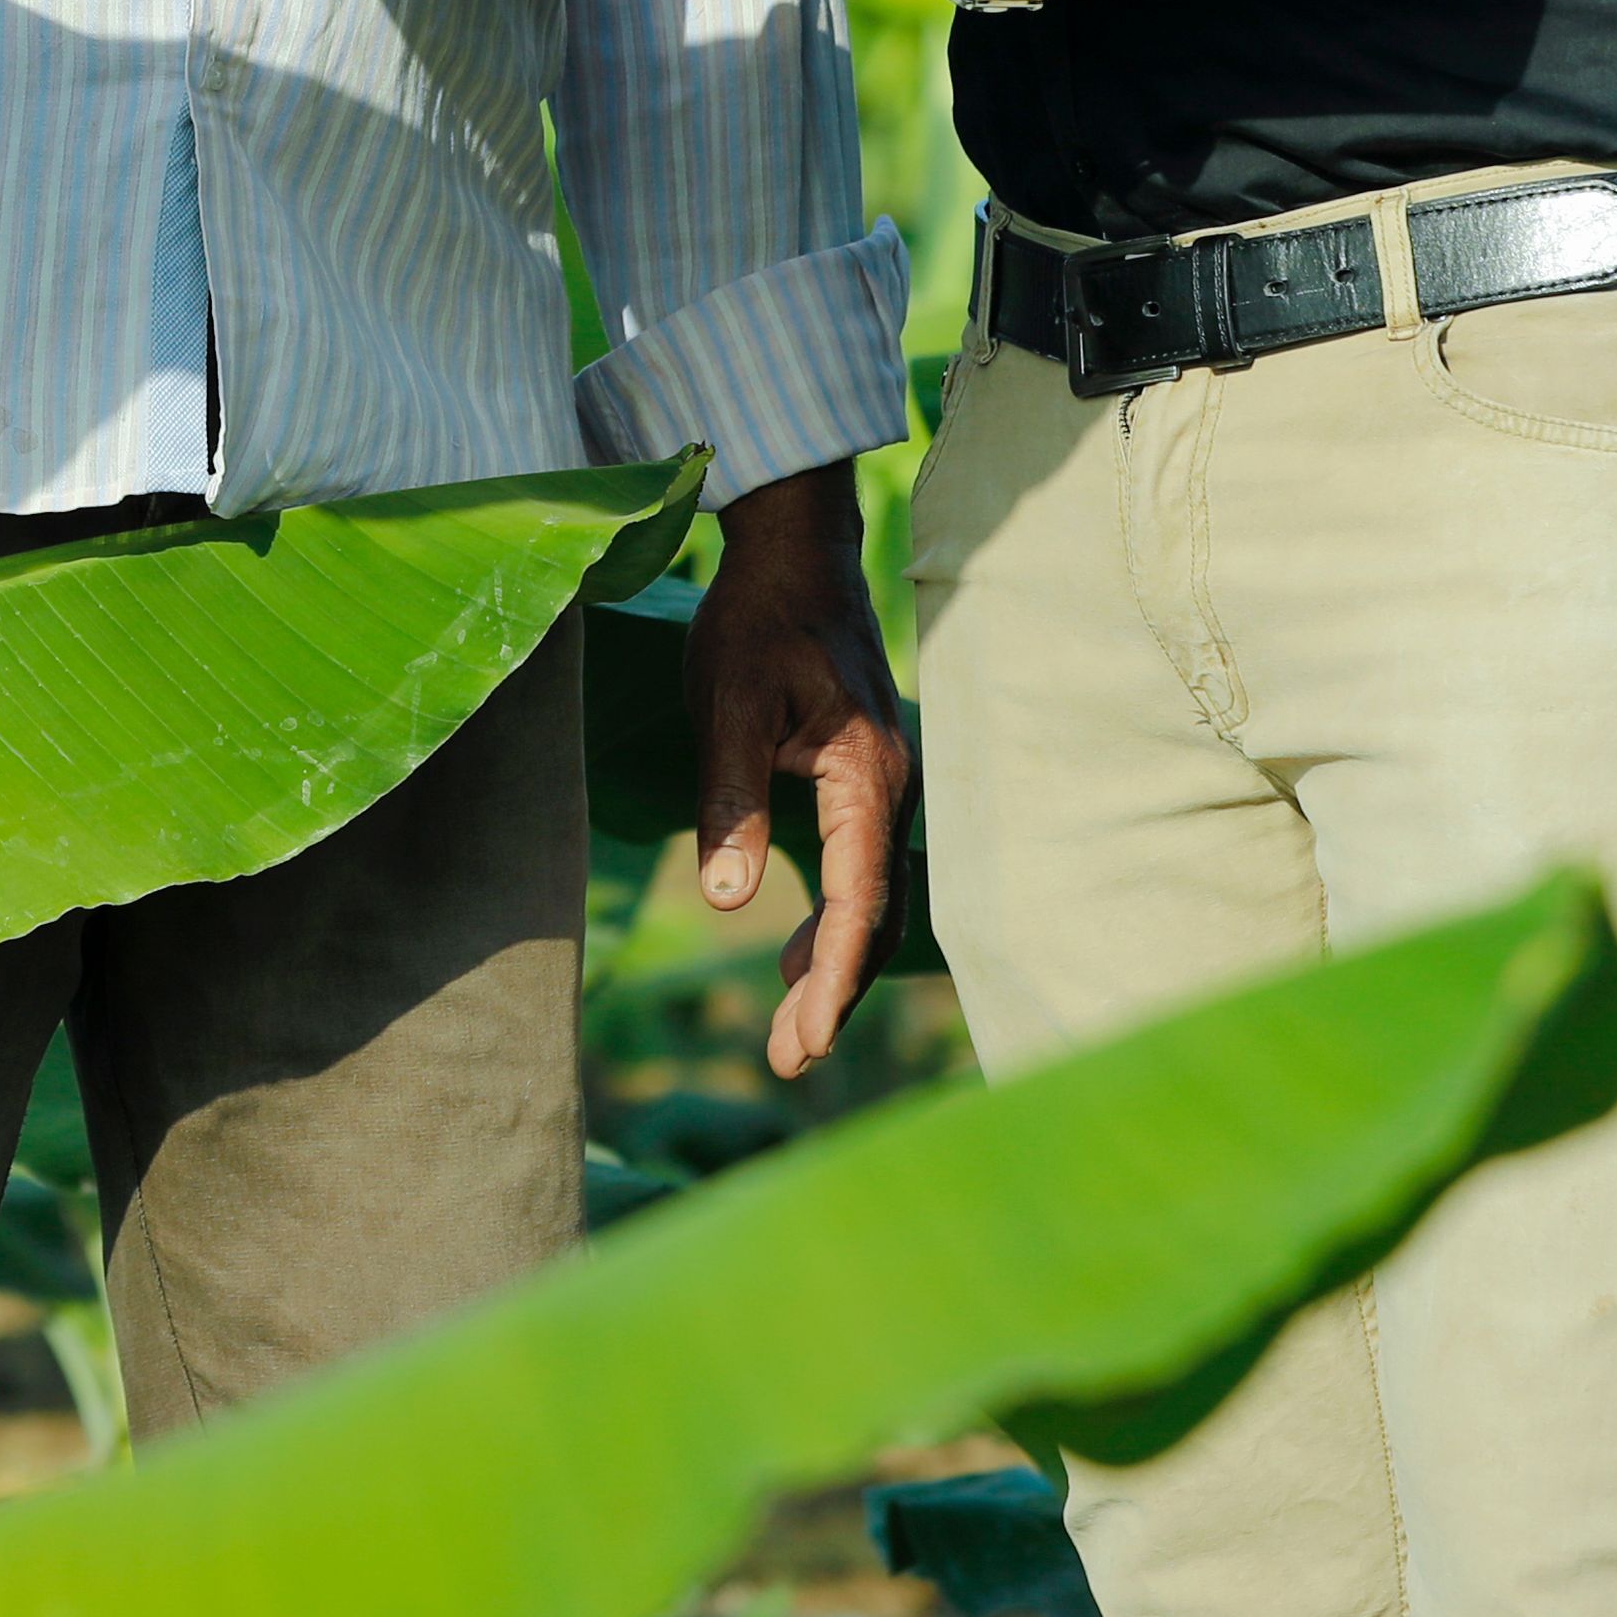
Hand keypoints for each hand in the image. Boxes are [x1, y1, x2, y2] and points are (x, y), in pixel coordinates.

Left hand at [684, 461, 917, 1077]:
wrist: (793, 554)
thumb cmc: (754, 619)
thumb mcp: (725, 702)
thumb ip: (729, 797)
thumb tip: (730, 902)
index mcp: (865, 777)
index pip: (857, 900)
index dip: (832, 977)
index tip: (805, 1041)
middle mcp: (891, 790)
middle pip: (873, 916)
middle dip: (832, 994)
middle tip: (784, 1062)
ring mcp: (883, 788)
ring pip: (869, 900)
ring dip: (831, 966)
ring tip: (786, 1037)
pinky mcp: (862, 783)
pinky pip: (859, 872)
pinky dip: (830, 924)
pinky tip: (792, 961)